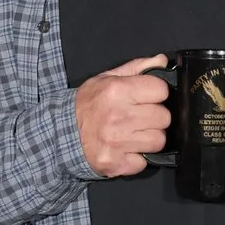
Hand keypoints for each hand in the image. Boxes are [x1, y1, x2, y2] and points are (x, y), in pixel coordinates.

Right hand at [74, 55, 172, 177]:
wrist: (60, 133)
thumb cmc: (87, 104)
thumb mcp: (107, 78)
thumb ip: (137, 68)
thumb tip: (162, 61)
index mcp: (117, 91)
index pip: (161, 90)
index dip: (157, 93)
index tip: (147, 97)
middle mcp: (118, 117)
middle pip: (164, 118)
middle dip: (155, 117)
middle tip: (140, 117)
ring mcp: (116, 143)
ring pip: (158, 141)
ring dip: (150, 138)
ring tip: (134, 133)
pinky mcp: (115, 163)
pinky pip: (144, 162)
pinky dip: (137, 158)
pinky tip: (126, 149)